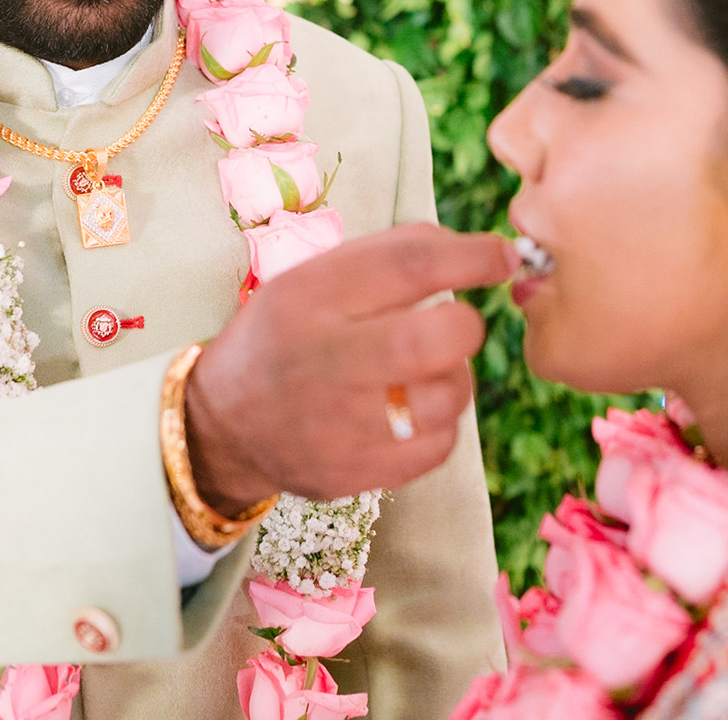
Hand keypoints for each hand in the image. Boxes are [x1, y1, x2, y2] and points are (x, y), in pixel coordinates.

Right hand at [185, 223, 514, 511]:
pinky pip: (441, 446)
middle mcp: (323, 359)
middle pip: (433, 339)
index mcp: (310, 297)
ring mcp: (338, 425)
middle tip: (455, 325)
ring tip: (423, 371)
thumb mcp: (313, 277)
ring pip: (447, 397)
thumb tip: (483, 252)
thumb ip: (389, 255)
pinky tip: (412, 410)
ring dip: (453, 377)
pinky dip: (440, 423)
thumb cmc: (289, 333)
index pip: (408, 265)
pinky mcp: (354, 474)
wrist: (224, 425)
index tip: (503, 257)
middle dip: (464, 326)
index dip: (471, 257)